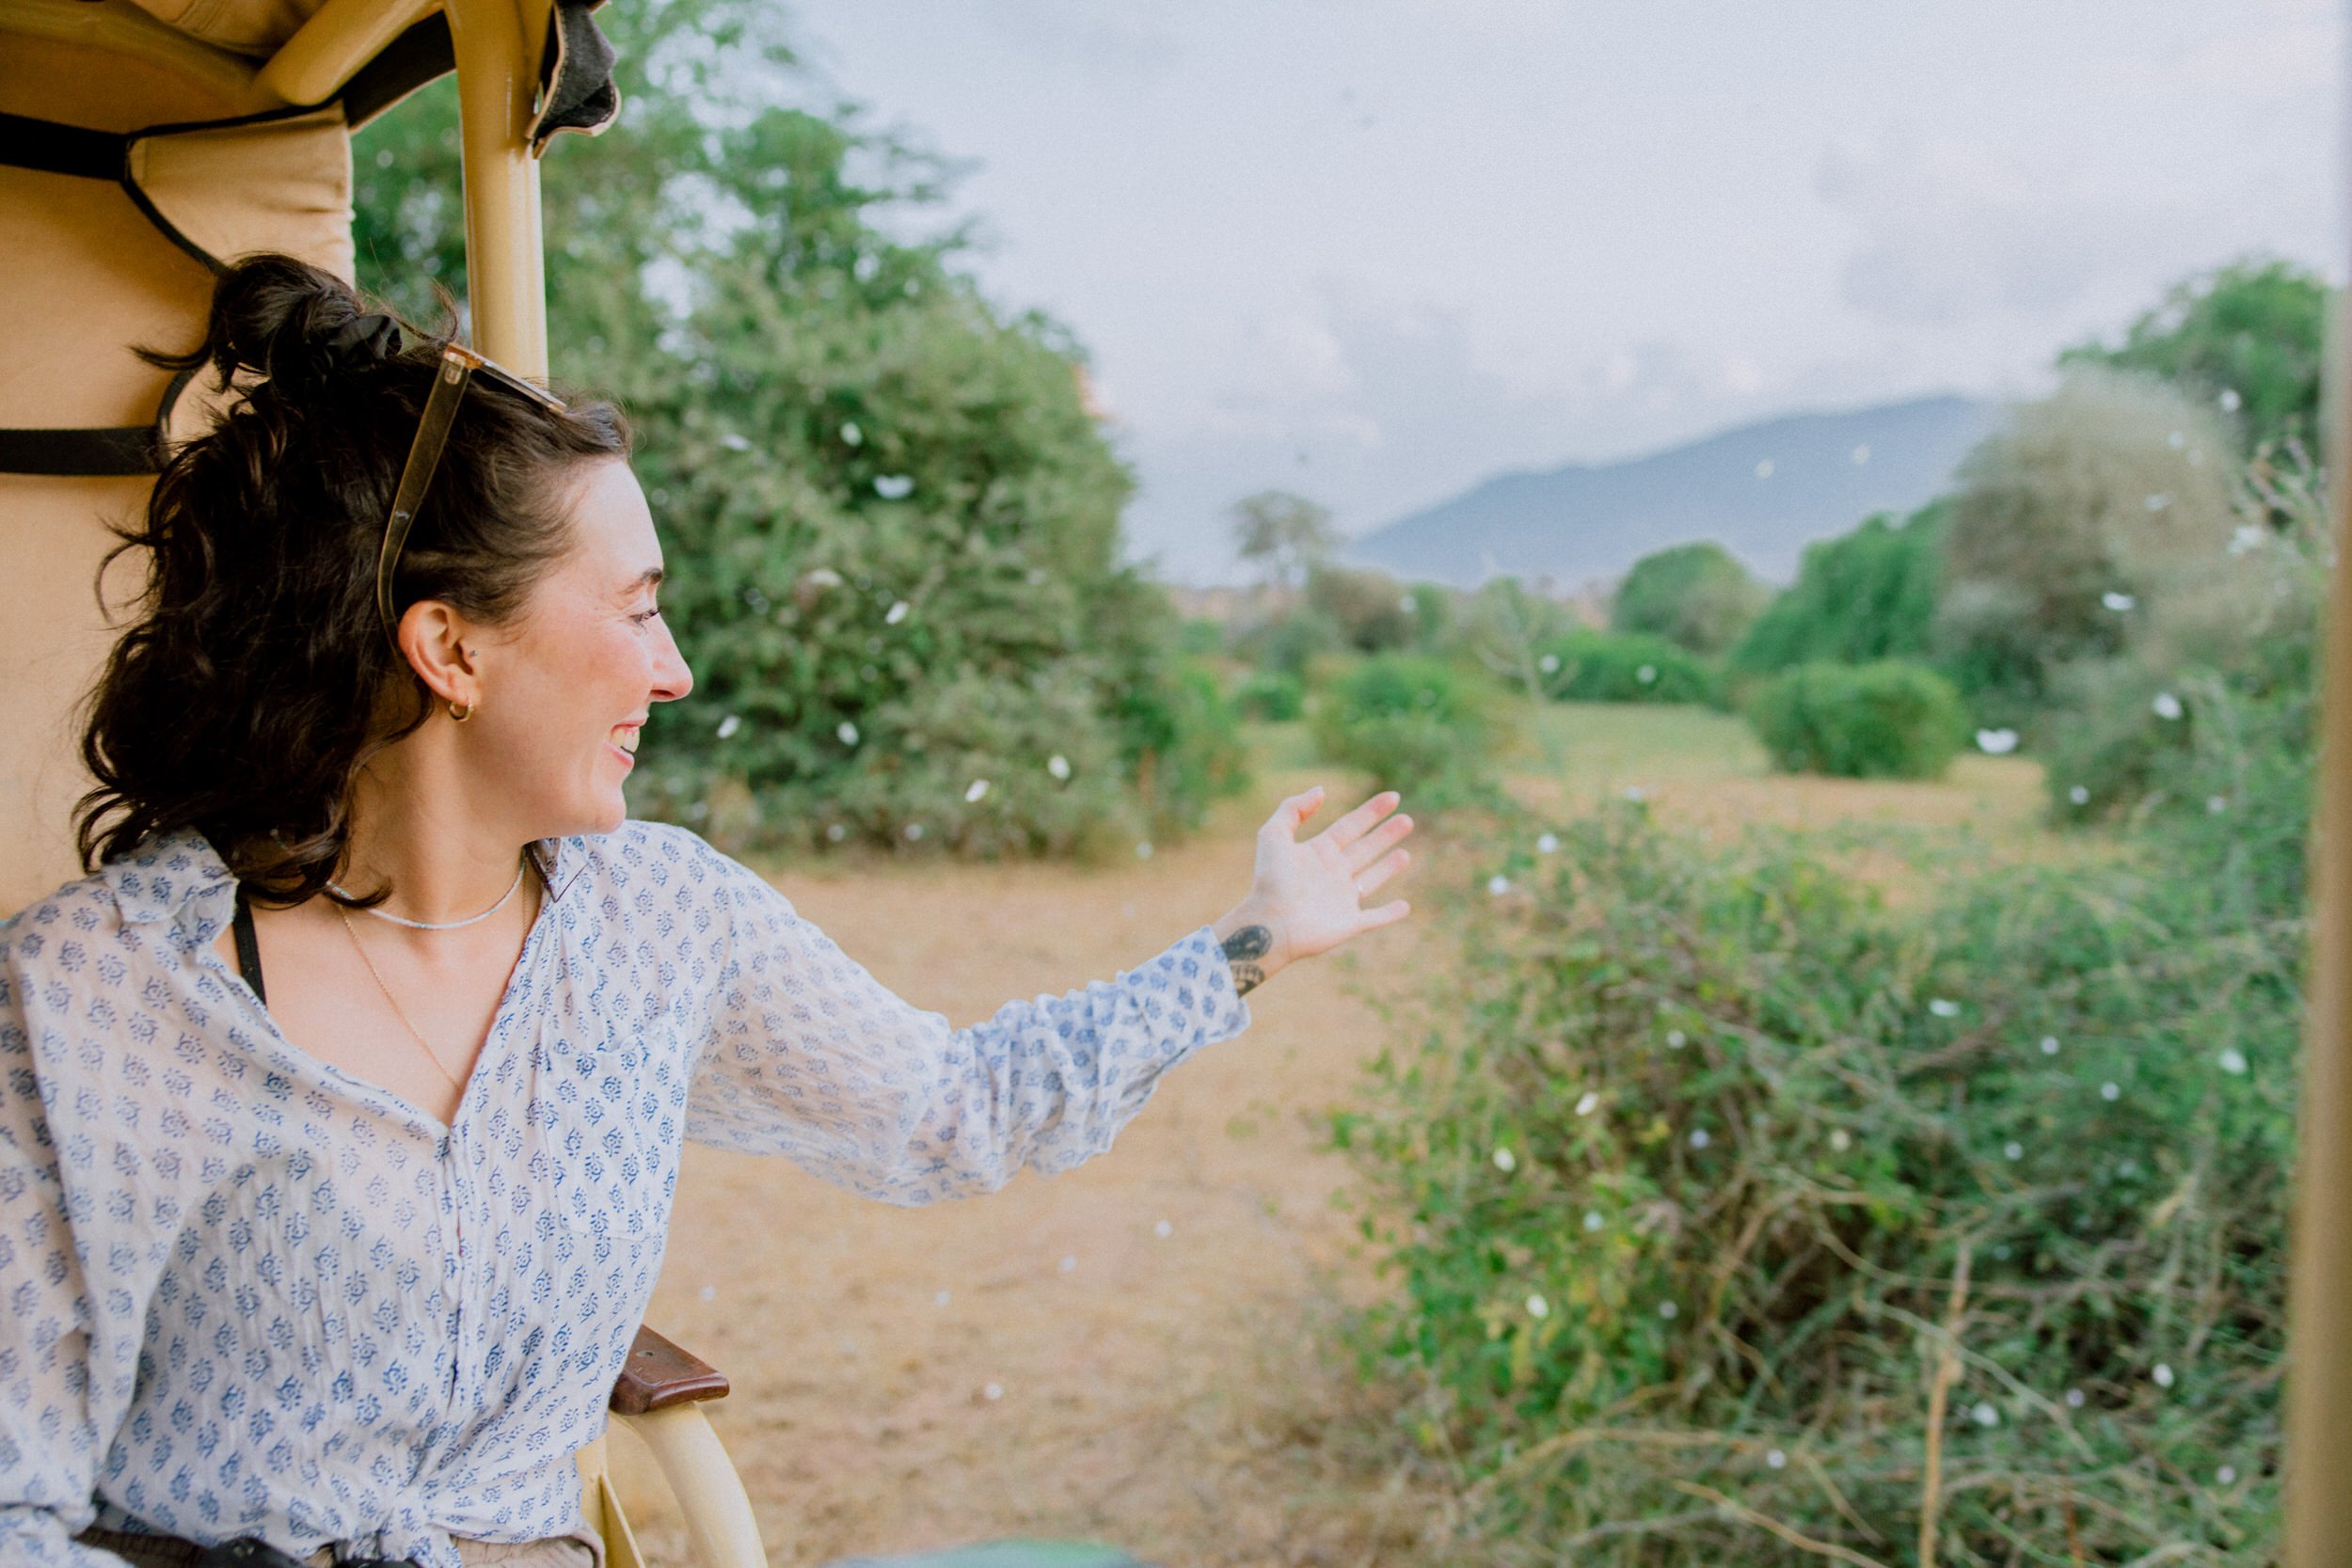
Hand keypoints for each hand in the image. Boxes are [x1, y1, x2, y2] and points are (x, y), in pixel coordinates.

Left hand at [1213, 785, 1414, 994]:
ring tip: (1405, 855)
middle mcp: (1332, 874)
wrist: (1270, 924)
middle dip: (1386, 835)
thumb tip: (1321, 790)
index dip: (1371, 811)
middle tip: (1407, 820)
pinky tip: (1405, 907)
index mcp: (1318, 852)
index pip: (1350, 826)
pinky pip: (1375, 918)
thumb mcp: (1274, 835)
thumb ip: (1293, 809)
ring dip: (1389, 867)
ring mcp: (1342, 900)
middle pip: (1365, 849)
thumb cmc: (1270, 881)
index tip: (1393, 797)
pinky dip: (1390, 914)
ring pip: (1372, 879)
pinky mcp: (1349, 924)